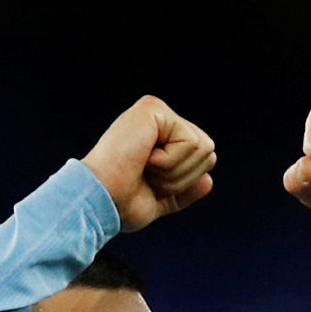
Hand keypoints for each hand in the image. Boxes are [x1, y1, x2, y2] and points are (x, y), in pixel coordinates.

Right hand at [82, 96, 216, 231]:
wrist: (102, 202)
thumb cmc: (121, 203)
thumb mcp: (159, 200)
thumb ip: (183, 190)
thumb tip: (209, 180)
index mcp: (159, 139)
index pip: (202, 159)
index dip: (182, 182)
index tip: (150, 183)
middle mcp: (158, 120)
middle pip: (208, 151)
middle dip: (181, 176)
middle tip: (146, 176)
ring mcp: (156, 111)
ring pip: (202, 146)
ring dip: (174, 170)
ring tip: (143, 167)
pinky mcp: (153, 108)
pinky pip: (190, 141)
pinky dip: (169, 161)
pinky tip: (143, 158)